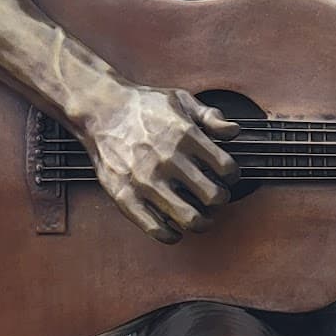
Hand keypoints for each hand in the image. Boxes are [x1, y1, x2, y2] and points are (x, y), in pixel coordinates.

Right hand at [80, 84, 240, 242]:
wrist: (101, 109)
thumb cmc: (142, 105)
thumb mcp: (181, 100)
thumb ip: (211, 116)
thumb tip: (234, 132)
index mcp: (185, 136)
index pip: (227, 169)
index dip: (232, 177)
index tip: (226, 178)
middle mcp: (168, 160)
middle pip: (214, 197)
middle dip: (220, 200)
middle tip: (214, 199)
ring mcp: (146, 181)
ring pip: (190, 219)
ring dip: (202, 222)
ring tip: (200, 218)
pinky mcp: (126, 196)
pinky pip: (156, 229)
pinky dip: (172, 235)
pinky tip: (174, 229)